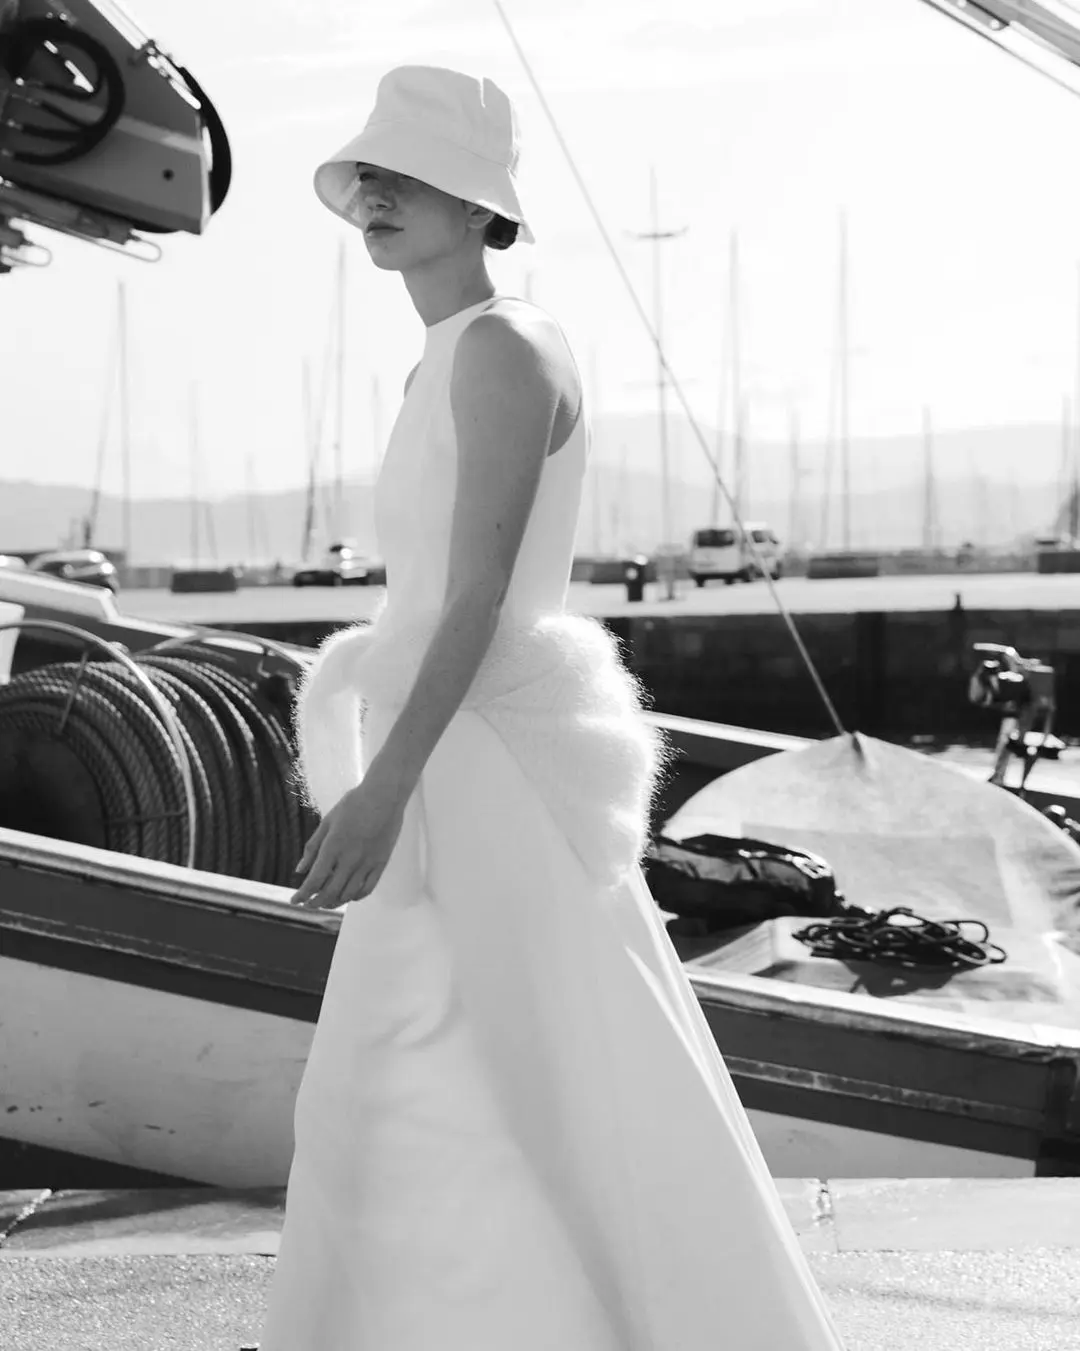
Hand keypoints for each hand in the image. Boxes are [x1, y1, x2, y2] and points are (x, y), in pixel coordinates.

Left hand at [290, 774, 408, 910]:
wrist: (385, 796)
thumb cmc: (353, 804)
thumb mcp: (327, 822)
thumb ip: (312, 847)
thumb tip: (299, 870)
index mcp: (333, 847)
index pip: (314, 880)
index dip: (303, 895)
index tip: (295, 901)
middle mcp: (349, 859)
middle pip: (329, 892)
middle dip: (316, 903)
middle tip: (308, 905)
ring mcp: (367, 863)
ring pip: (348, 894)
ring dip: (334, 902)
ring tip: (326, 902)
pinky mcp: (381, 863)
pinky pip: (367, 889)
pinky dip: (355, 897)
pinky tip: (348, 896)